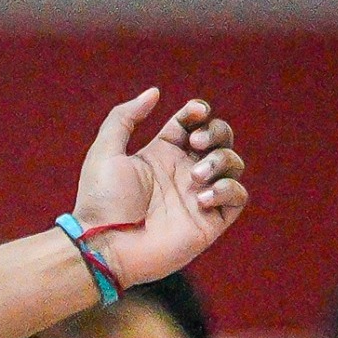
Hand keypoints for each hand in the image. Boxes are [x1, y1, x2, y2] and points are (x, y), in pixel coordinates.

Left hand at [67, 92, 247, 289]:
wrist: (104, 245)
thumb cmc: (100, 201)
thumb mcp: (105, 151)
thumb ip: (124, 117)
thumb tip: (154, 92)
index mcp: (162, 154)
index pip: (192, 123)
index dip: (198, 111)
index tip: (193, 112)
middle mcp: (183, 172)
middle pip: (219, 138)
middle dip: (216, 131)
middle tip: (195, 143)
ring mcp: (198, 196)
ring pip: (232, 164)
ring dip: (221, 160)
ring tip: (196, 176)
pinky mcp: (209, 222)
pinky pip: (237, 197)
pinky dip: (227, 189)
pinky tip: (201, 197)